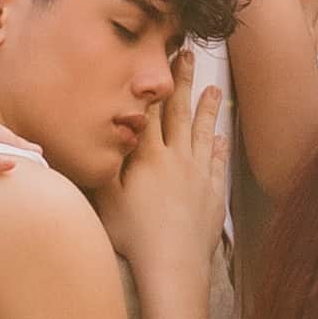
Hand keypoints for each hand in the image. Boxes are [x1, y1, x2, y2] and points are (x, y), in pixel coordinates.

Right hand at [106, 63, 228, 272]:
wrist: (174, 263)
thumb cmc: (134, 235)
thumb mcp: (106, 200)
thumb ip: (102, 167)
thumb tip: (96, 138)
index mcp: (148, 156)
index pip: (150, 111)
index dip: (152, 84)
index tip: (157, 59)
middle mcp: (176, 158)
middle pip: (179, 112)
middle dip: (181, 82)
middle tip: (187, 55)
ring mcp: (198, 174)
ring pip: (203, 132)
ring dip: (207, 108)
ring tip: (214, 88)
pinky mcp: (212, 192)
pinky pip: (216, 161)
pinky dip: (219, 146)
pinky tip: (221, 136)